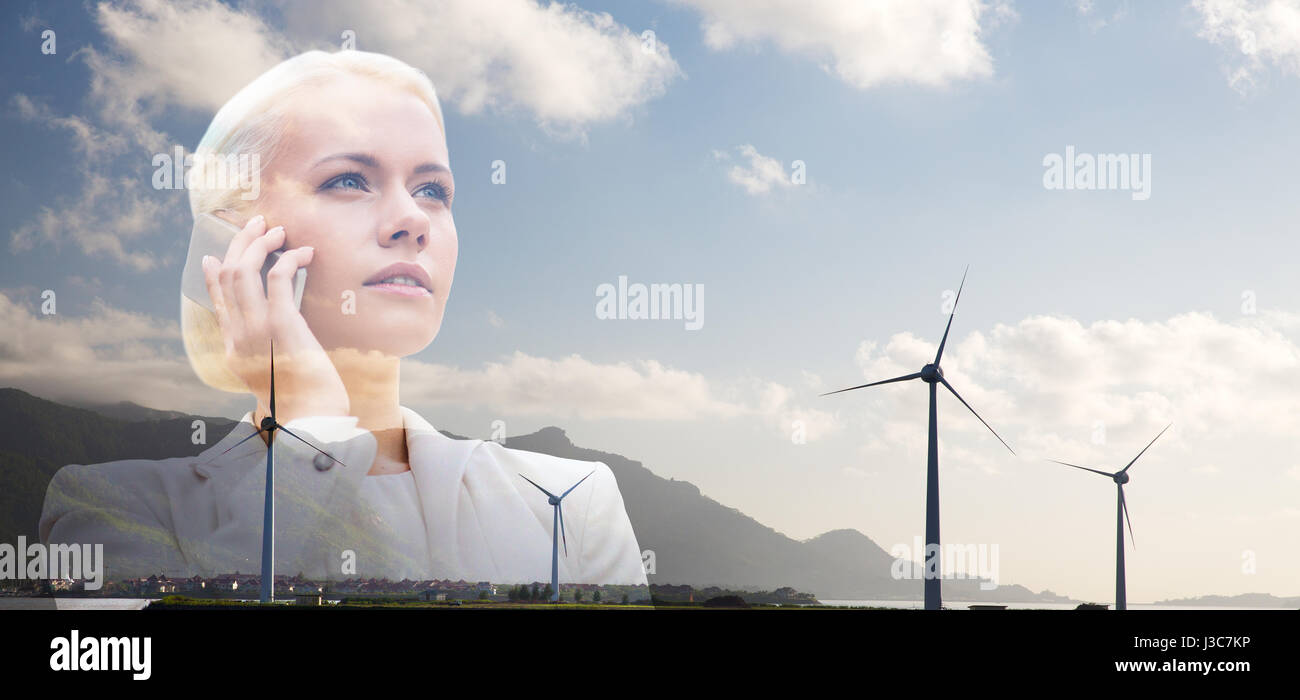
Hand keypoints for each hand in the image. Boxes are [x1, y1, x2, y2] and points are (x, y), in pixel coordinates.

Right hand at [200, 213, 349, 423]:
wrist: (311, 418)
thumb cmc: (302, 398)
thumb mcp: (274, 373)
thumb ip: (267, 351)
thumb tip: (277, 333)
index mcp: (234, 348)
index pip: (217, 302)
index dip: (214, 275)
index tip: (217, 255)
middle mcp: (238, 336)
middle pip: (228, 277)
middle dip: (240, 244)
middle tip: (257, 225)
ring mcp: (256, 328)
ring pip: (245, 271)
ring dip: (260, 244)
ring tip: (278, 230)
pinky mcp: (281, 324)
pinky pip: (276, 278)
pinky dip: (288, 259)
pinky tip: (303, 252)